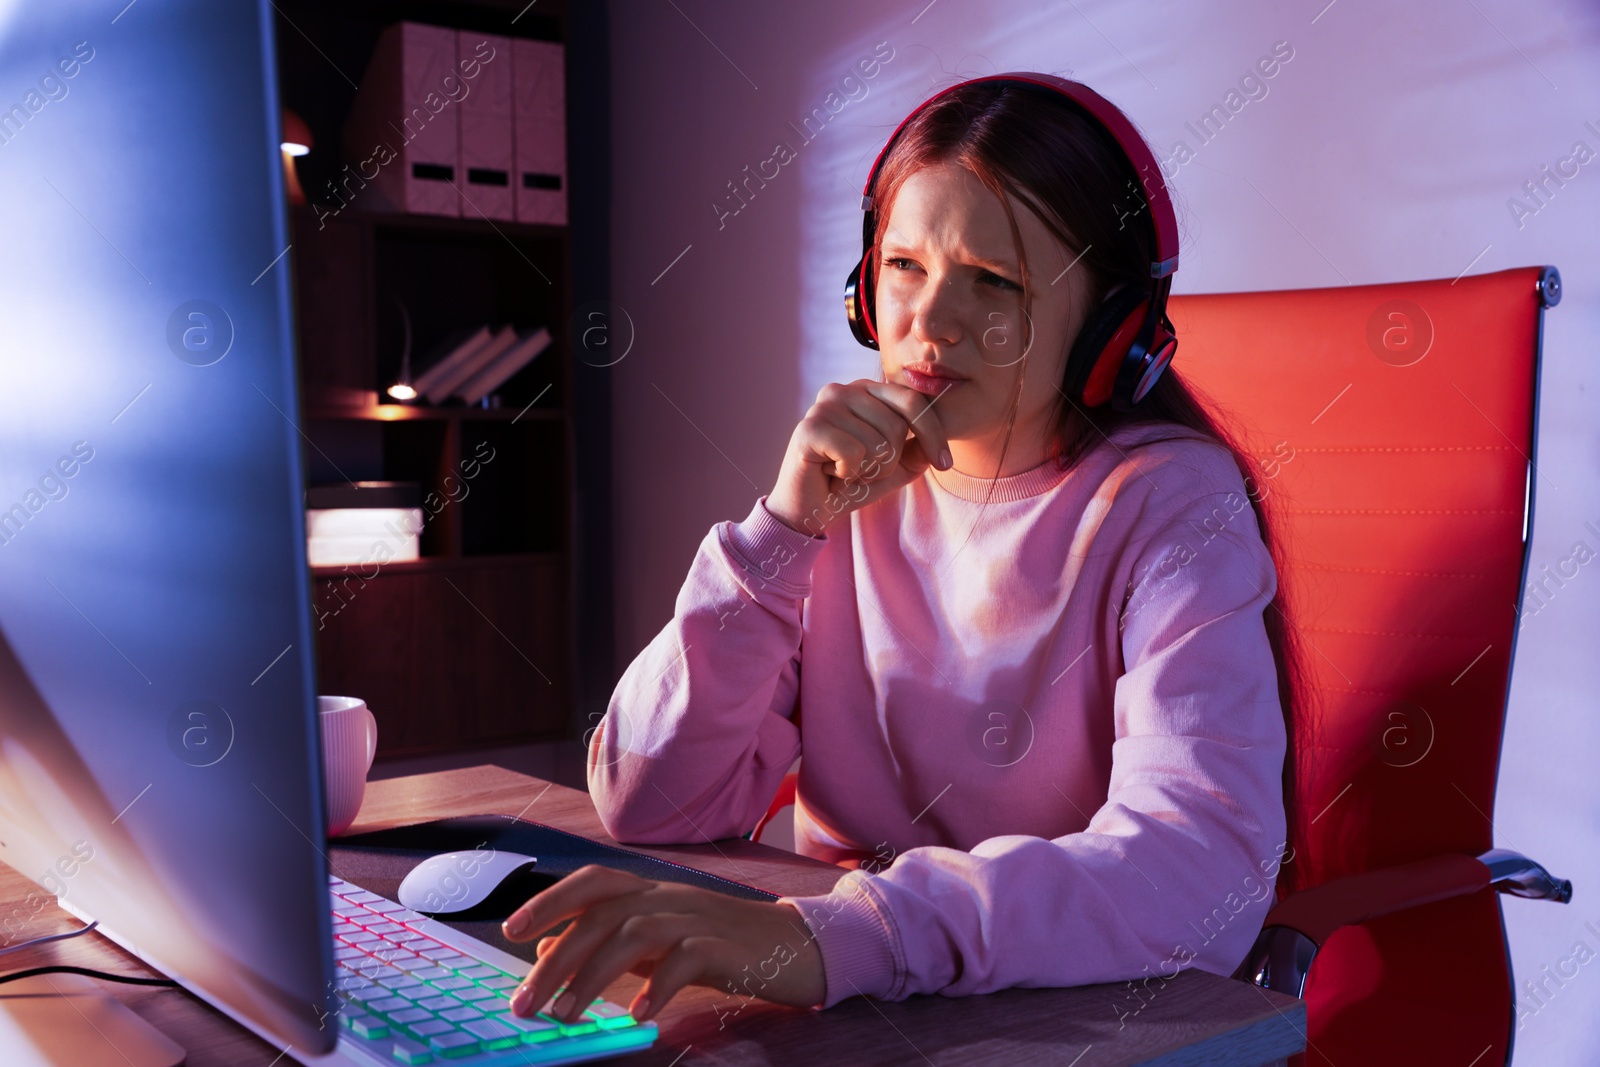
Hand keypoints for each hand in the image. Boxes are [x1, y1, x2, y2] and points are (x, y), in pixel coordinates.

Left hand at [501, 865, 824, 1025]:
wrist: (805, 945)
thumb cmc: (729, 946)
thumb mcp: (666, 940)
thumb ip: (616, 944)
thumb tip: (553, 958)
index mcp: (655, 891)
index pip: (595, 882)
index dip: (551, 900)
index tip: (512, 930)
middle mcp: (672, 896)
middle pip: (604, 912)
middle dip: (557, 955)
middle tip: (527, 1001)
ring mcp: (701, 918)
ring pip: (635, 932)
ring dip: (593, 974)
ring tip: (567, 1013)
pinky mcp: (729, 946)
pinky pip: (686, 958)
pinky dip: (657, 984)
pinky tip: (639, 1013)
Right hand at [766, 379, 950, 536]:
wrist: (809, 509)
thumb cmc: (851, 482)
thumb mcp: (896, 467)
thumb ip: (919, 450)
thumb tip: (937, 438)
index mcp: (868, 392)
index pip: (913, 401)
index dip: (933, 433)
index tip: (944, 463)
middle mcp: (845, 390)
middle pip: (897, 427)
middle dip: (888, 461)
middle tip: (862, 469)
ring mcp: (824, 406)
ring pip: (877, 443)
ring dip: (866, 470)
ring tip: (844, 471)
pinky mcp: (809, 428)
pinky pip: (853, 453)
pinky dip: (848, 473)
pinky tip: (830, 472)